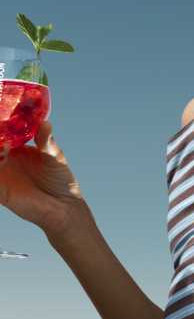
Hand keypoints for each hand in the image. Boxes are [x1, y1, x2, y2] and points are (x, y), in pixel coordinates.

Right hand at [0, 120, 87, 237]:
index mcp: (18, 148)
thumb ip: (46, 140)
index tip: (1, 112)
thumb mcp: (54, 155)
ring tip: (2, 148)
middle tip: (1, 136)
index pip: (3, 132)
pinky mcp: (0, 190)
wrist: (63, 206)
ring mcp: (1, 173)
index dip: (1, 123)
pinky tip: (0, 160)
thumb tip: (45, 123)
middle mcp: (6, 159)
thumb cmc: (60, 179)